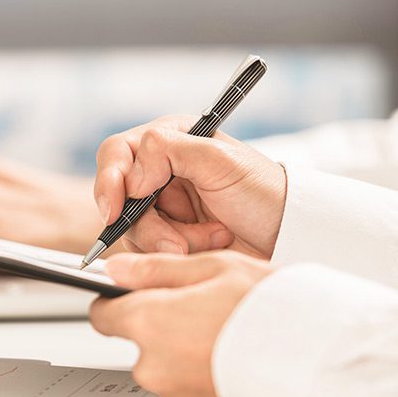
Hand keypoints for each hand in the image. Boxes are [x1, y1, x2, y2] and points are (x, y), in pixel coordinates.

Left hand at [89, 250, 271, 396]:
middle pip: (138, 341)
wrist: (317, 363)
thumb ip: (157, 268)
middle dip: (160, 325)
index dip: (117, 301)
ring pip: (163, 365)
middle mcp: (154, 365)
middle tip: (202, 309)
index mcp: (150, 322)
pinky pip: (184, 388)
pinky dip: (199, 373)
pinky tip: (229, 357)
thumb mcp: (214, 268)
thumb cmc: (272, 310)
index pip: (104, 315)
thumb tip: (117, 269)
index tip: (130, 295)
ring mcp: (174, 395)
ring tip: (224, 334)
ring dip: (181, 350)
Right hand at [94, 115, 286, 258]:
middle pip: (117, 199)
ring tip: (210, 239)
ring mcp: (160, 209)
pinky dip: (174, 254)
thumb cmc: (263, 193)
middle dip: (147, 225)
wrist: (287, 236)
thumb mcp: (221, 161)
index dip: (110, 181)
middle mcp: (158, 173)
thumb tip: (131, 177)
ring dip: (168, 240)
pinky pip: (146, 251)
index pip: (116, 154)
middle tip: (176, 243)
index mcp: (168, 142)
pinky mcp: (165, 239)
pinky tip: (204, 247)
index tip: (116, 210)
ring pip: (131, 230)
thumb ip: (169, 151)